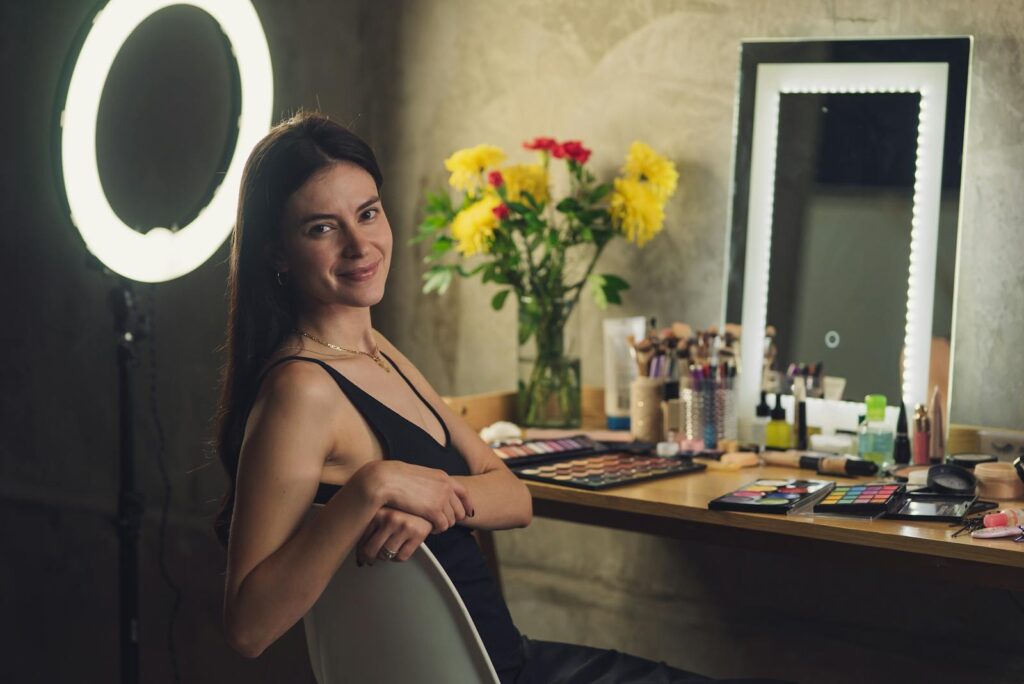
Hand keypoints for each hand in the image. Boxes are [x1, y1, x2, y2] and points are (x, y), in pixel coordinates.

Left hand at [356, 507, 431, 565]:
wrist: (427, 500)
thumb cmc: (402, 507)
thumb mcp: (383, 509)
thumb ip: (369, 523)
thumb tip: (357, 551)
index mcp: (378, 510)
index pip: (360, 538)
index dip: (359, 550)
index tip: (360, 555)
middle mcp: (390, 517)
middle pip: (370, 551)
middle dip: (369, 558)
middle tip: (370, 558)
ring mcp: (404, 526)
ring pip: (385, 555)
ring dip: (385, 556)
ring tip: (386, 549)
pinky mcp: (418, 534)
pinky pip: (401, 557)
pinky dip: (398, 556)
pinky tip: (399, 548)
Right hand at [360, 461, 474, 532]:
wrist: (386, 478)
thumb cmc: (396, 477)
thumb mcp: (420, 476)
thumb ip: (430, 483)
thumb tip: (432, 491)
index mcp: (442, 477)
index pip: (463, 492)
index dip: (467, 505)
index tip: (468, 512)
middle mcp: (446, 486)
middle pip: (459, 509)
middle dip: (453, 518)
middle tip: (442, 523)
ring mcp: (441, 498)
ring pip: (452, 520)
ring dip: (444, 525)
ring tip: (433, 527)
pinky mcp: (434, 510)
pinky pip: (443, 526)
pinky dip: (438, 530)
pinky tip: (429, 529)